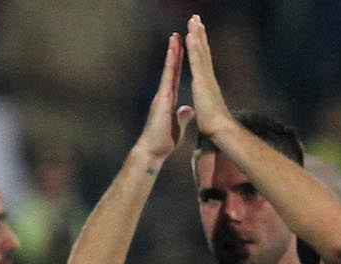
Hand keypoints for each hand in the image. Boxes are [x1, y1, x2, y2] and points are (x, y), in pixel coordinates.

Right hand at [132, 33, 193, 164]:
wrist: (152, 151)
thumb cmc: (163, 142)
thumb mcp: (178, 126)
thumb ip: (182, 116)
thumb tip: (188, 109)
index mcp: (169, 100)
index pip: (175, 77)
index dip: (178, 63)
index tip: (181, 49)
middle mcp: (164, 94)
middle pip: (171, 69)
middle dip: (175, 52)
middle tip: (177, 35)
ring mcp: (162, 95)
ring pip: (168, 70)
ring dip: (172, 53)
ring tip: (174, 37)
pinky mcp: (162, 99)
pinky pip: (167, 78)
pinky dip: (170, 65)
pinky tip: (173, 54)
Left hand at [183, 16, 235, 143]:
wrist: (220, 131)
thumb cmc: (214, 124)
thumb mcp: (204, 110)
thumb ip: (202, 102)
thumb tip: (198, 104)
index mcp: (206, 83)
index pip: (202, 60)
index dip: (199, 46)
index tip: (197, 32)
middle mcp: (207, 76)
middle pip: (203, 50)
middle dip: (199, 33)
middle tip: (196, 18)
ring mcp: (206, 77)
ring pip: (201, 51)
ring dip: (197, 34)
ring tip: (194, 20)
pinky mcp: (202, 82)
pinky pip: (197, 61)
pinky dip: (194, 47)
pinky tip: (191, 35)